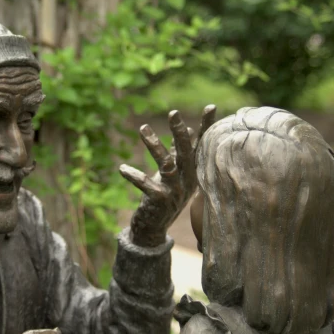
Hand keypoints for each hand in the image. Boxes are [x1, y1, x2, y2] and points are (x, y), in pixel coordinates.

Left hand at [120, 106, 215, 247]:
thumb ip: (179, 153)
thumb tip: (189, 130)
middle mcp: (188, 180)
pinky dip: (135, 176)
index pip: (201, 146)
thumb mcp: (174, 173)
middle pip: (186, 153)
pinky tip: (122, 169)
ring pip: (166, 165)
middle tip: (173, 113)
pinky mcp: (160, 201)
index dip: (207, 126)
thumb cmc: (164, 196)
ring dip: (154, 146)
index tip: (211, 106)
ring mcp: (175, 191)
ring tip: (142, 128)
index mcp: (193, 171)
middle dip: (180, 132)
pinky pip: (147, 186)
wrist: (153, 227)